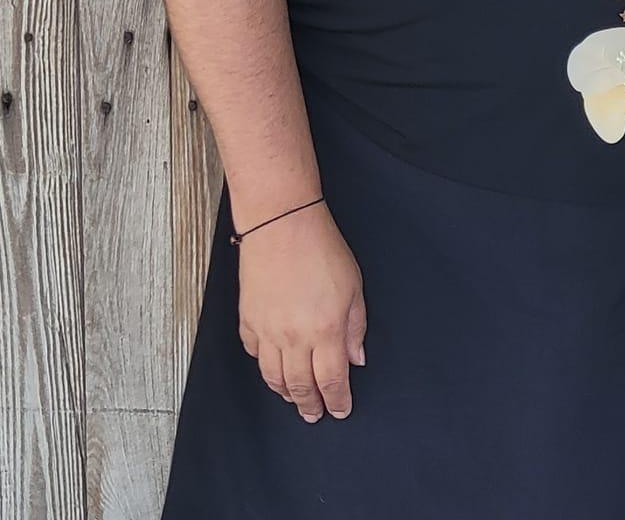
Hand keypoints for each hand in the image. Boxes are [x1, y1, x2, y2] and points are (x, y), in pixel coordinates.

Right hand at [236, 202, 365, 422]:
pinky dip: (266, 367)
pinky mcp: (248, 322)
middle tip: (315, 415)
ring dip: (286, 393)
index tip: (340, 411)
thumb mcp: (354, 288)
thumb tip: (356, 359)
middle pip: (300, 386)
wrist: (282, 227)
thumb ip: (355, 328)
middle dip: (310, 405)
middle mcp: (294, 338)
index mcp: (326, 331)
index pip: (332, 380)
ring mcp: (267, 332)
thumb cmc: (322, 250)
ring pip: (274, 377)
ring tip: (296, 399)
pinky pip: (256, 355)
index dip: (337, 400)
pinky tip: (274, 369)